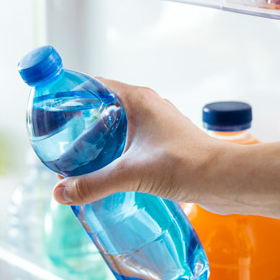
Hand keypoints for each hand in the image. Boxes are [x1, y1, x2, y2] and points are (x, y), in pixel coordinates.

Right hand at [52, 78, 238, 213]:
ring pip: (119, 126)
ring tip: (81, 159)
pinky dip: (117, 152)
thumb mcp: (130, 174)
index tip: (54, 109)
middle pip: (104, 107)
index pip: (96, 85)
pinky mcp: (164, 143)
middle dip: (82, 124)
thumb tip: (61, 193)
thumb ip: (93, 184)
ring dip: (100, 140)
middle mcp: (148, 107)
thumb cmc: (187, 165)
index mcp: (138, 99)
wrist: (225, 180)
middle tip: (62, 140)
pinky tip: (108, 171)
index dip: (73, 94)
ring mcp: (158, 125)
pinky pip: (132, 141)